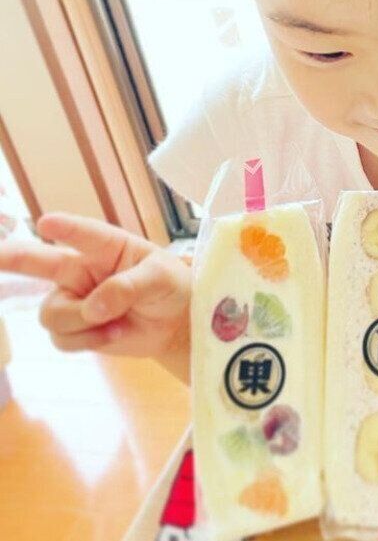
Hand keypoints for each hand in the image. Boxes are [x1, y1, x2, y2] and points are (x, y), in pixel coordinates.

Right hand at [0, 212, 190, 359]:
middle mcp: (84, 269)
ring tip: (116, 322)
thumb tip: (94, 307)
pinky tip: (114, 335)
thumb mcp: (160, 278)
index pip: (85, 234)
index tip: (46, 222)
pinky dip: (87, 341)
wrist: (175, 325)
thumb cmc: (171, 287)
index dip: (65, 228)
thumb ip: (128, 287)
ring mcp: (75, 299)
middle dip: (13, 258)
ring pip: (53, 313)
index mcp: (108, 246)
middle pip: (41, 263)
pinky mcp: (75, 328)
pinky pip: (62, 338)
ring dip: (83, 323)